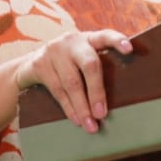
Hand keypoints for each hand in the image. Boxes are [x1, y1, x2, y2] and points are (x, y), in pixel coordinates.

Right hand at [15, 30, 132, 132]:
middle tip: (102, 114)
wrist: (31, 63)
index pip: (105, 35)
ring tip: (91, 125)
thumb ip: (98, 67)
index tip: (129, 49)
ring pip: (72, 83)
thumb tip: (123, 97)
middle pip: (89, 65)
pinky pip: (57, 90)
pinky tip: (77, 119)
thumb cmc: (69, 64)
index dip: (117, 41)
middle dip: (97, 92)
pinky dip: (69, 108)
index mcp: (89, 39)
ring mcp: (55, 52)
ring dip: (82, 107)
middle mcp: (73, 42)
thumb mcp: (83, 57)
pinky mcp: (39, 65)